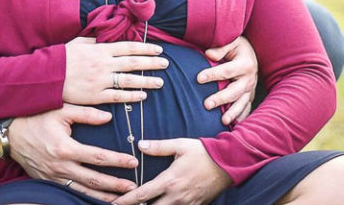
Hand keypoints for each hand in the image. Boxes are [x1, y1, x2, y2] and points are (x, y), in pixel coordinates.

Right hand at [7, 104, 138, 200]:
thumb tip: (108, 118)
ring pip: (82, 191)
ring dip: (103, 196)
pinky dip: (84, 197)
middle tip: (133, 187)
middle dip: (115, 185)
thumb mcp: (62, 111)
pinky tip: (97, 198)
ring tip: (121, 198)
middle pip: (94, 180)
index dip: (118, 161)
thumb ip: (86, 114)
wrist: (11, 134)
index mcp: (66, 148)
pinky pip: (70, 192)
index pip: (98, 157)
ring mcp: (53, 176)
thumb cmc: (37, 119)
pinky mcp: (48, 181)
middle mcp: (60, 166)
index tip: (133, 162)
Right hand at [63, 37, 167, 105]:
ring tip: (160, 82)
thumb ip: (92, 40)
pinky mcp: (95, 96)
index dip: (145, 48)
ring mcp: (100, 81)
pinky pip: (117, 96)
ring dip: (146, 80)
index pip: (129, 47)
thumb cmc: (60, 59)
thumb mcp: (77, 43)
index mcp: (100, 50)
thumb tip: (103, 35)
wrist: (45, 77)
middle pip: (133, 62)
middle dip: (152, 63)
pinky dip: (131, 96)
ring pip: (129, 80)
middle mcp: (103, 64)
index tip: (159, 49)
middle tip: (166, 64)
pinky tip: (143, 96)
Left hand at [113, 139, 230, 204]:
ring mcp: (187, 203)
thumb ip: (159, 147)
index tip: (114, 203)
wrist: (229, 163)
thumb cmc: (203, 152)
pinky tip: (166, 203)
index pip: (141, 195)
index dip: (125, 201)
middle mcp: (176, 196)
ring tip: (145, 204)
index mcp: (169, 180)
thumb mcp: (180, 145)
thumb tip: (140, 144)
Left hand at [198, 37, 257, 124]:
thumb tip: (209, 54)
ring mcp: (250, 90)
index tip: (198, 78)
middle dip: (221, 98)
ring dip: (232, 112)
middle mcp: (250, 78)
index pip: (227, 71)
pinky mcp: (249, 97)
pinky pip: (246, 109)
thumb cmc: (238, 48)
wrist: (252, 54)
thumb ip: (221, 48)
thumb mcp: (232, 42)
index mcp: (245, 64)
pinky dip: (240, 117)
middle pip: (234, 91)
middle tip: (206, 105)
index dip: (212, 74)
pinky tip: (233, 126)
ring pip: (241, 103)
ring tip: (223, 121)